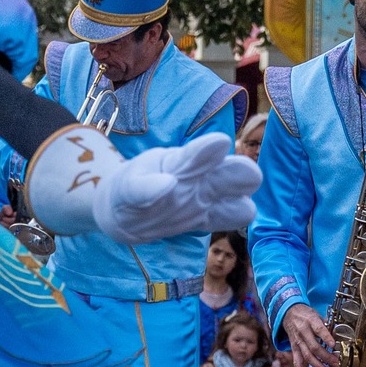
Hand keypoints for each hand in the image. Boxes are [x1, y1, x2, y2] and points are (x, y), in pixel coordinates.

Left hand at [95, 132, 260, 244]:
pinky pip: (225, 221)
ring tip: (232, 208)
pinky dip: (224, 222)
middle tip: (242, 179)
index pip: (203, 152)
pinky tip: (206, 223)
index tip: (219, 143)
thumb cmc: (129, 189)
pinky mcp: (205, 220)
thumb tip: (169, 185)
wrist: (121, 214)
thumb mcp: (129, 187)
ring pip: (239, 200)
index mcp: (183, 160)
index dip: (211, 148)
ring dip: (240, 206)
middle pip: (237, 172)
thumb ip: (144, 188)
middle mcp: (203, 177)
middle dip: (244, 174)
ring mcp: (207, 199)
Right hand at [282, 303, 336, 366]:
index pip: (319, 329)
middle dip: (325, 357)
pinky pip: (296, 361)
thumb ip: (327, 325)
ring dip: (317, 366)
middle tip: (336, 363)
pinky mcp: (294, 348)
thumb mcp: (317, 314)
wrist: (288, 312)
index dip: (326, 337)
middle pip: (314, 347)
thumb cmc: (306, 314)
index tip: (334, 345)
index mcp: (310, 321)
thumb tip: (340, 335)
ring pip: (307, 356)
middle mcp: (303, 332)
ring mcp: (297, 341)